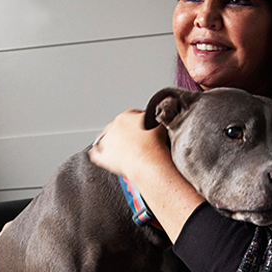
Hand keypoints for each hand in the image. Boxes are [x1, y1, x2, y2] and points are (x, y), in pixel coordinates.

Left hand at [88, 109, 203, 242]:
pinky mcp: (103, 156)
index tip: (144, 134)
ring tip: (122, 152)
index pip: (133, 118)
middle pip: (119, 129)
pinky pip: (97, 154)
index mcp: (129, 115)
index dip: (140, 127)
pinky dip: (99, 155)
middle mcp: (115, 125)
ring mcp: (108, 141)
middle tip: (137, 145)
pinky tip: (102, 157)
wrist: (149, 161)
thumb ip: (166, 117)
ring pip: (107, 140)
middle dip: (126, 136)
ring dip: (113, 145)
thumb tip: (174, 110)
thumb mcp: (164, 125)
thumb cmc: (158, 145)